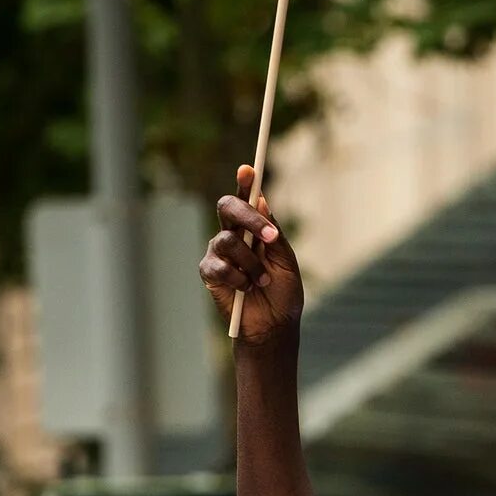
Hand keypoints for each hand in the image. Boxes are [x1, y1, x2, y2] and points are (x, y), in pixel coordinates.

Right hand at [199, 164, 303, 343]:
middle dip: (249, 217)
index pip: (246, 200)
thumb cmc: (282, 293)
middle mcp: (233, 235)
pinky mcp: (209, 272)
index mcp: (253, 229)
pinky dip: (239, 279)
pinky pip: (219, 266)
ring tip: (262, 281)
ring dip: (251, 264)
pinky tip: (247, 289)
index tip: (249, 169)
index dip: (245, 183)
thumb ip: (274, 233)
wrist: (273, 325)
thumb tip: (263, 200)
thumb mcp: (285, 261)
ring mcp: (218, 253)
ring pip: (228, 241)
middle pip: (228, 208)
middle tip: (269, 237)